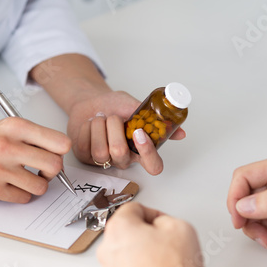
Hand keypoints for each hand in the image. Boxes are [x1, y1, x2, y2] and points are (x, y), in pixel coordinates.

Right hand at [0, 117, 70, 202]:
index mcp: (15, 127)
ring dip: (35, 186)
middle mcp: (7, 146)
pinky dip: (20, 195)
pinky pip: (23, 198)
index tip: (55, 156)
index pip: (59, 142)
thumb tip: (61, 156)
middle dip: (52, 172)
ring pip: (41, 186)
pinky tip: (8, 185)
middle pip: (55, 166)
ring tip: (22, 179)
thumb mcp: (5, 129)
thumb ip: (33, 139)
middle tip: (42, 171)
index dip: (61, 152)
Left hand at [67, 90, 185, 174]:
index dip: (148, 153)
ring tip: (101, 118)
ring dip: (99, 126)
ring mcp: (106, 161)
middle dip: (114, 127)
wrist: (92, 100)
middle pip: (120, 153)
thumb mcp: (137, 108)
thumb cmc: (115, 105)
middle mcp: (125, 159)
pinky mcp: (86, 158)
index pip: (154, 166)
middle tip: (112, 116)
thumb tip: (181, 133)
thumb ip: (156, 120)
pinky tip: (90, 124)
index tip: (138, 133)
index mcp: (142, 150)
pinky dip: (87, 128)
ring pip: (101, 151)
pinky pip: (85, 146)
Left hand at [97, 202, 226, 266]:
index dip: (153, 213)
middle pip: (127, 232)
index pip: (134, 208)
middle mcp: (108, 250)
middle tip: (166, 244)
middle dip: (146, 235)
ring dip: (143, 256)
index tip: (163, 222)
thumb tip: (161, 226)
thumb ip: (165, 218)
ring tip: (165, 265)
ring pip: (127, 255)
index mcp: (119, 228)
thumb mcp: (181, 227)